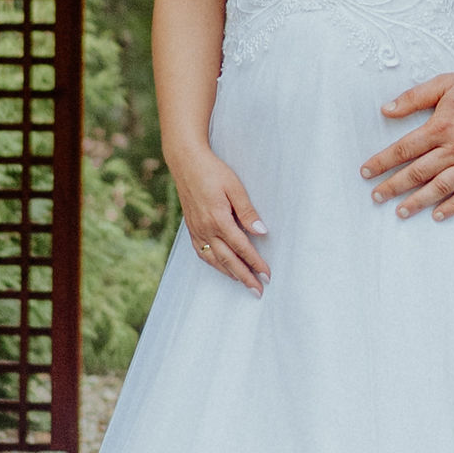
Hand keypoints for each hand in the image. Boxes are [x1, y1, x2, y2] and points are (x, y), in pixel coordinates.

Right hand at [169, 144, 270, 293]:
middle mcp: (206, 228)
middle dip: (245, 276)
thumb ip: (247, 211)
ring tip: (243, 283)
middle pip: (228, 260)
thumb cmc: (213, 171)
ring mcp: (196, 230)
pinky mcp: (191, 228)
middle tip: (258, 290)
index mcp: (218, 219)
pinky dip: (213, 264)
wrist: (186, 162)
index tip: (267, 274)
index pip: (241, 247)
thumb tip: (261, 231)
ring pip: (214, 260)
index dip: (255, 262)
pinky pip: (202, 252)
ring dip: (230, 273)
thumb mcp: (234, 187)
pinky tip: (221, 267)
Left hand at [362, 70, 453, 221]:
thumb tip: (387, 109)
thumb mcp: (445, 83)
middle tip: (376, 197)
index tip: (367, 171)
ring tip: (400, 211)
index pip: (404, 149)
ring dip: (418, 201)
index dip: (383, 162)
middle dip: (393, 186)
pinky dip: (452, 206)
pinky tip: (438, 215)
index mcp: (440, 127)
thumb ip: (414, 97)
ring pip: (440, 187)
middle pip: (417, 172)